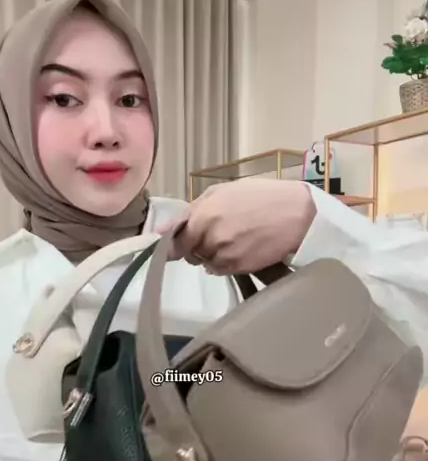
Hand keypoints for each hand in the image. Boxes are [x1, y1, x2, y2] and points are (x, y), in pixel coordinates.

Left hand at [157, 179, 315, 274]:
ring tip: (234, 238)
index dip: (174, 241)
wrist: (298, 213)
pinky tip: (242, 247)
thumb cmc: (261, 196)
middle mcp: (210, 237)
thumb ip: (191, 210)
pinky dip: (225, 262)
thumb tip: (162, 231)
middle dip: (196, 245)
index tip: (174, 243)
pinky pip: (220, 270)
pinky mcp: (239, 268)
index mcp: (203, 215)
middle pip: (188, 252)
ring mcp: (225, 255)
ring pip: (205, 262)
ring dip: (212, 254)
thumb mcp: (223, 191)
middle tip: (216, 232)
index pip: (174, 239)